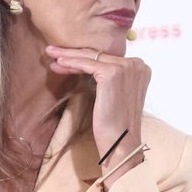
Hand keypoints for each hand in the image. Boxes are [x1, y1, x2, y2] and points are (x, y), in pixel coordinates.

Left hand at [46, 45, 150, 180]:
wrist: (120, 142)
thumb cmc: (116, 123)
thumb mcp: (114, 93)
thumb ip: (108, 76)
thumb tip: (86, 64)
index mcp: (140, 67)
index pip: (106, 57)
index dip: (84, 56)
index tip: (65, 56)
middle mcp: (137, 64)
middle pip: (98, 54)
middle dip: (73, 52)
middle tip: (53, 50)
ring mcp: (126, 67)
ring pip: (90, 57)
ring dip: (67, 56)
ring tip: (51, 54)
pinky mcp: (113, 73)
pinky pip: (86, 64)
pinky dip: (70, 63)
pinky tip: (58, 63)